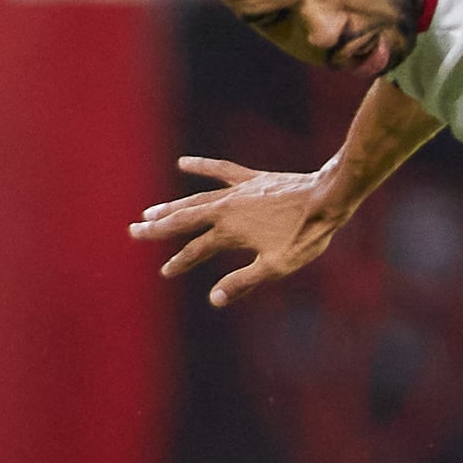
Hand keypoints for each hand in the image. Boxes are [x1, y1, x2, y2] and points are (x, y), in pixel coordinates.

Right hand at [129, 158, 345, 306]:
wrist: (328, 198)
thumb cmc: (305, 236)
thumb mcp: (276, 266)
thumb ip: (244, 281)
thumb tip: (214, 300)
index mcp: (229, 233)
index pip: (195, 251)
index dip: (179, 263)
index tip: (165, 272)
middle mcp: (225, 209)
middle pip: (184, 220)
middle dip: (158, 228)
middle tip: (134, 231)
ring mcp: (237, 192)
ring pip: (196, 198)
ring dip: (172, 206)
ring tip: (150, 211)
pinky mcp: (252, 179)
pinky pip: (222, 171)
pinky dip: (202, 167)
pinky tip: (183, 163)